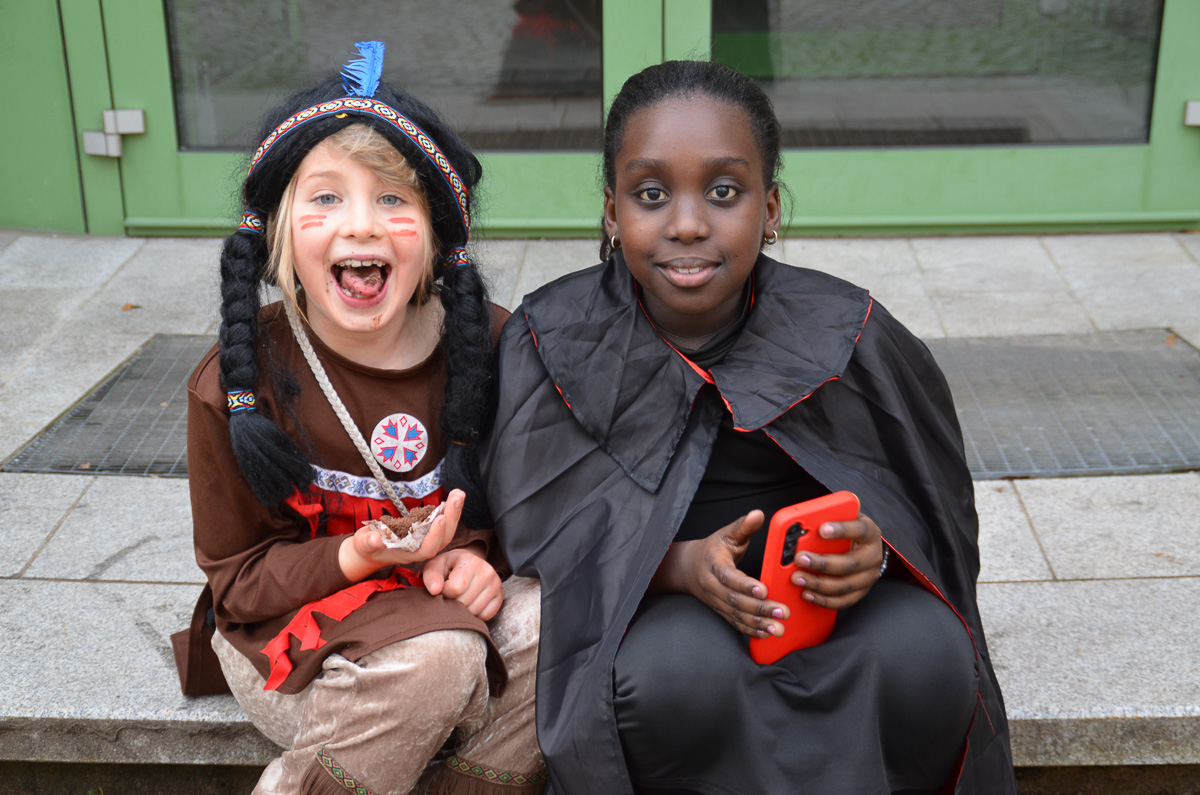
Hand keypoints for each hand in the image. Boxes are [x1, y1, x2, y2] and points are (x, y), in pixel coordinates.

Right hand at [338, 490, 464, 580]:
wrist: (368, 547)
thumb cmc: (366, 547)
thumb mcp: (363, 544)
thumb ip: (368, 542)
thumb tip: (374, 539)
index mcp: (410, 555)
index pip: (428, 548)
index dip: (436, 535)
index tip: (441, 517)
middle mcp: (421, 548)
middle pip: (443, 537)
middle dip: (452, 517)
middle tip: (457, 497)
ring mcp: (425, 538)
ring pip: (445, 528)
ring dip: (453, 511)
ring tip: (458, 493)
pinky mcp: (425, 529)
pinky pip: (440, 520)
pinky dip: (448, 509)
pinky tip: (453, 496)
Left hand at [423, 545, 503, 619]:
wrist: (467, 564)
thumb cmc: (448, 567)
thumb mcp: (436, 566)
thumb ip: (431, 576)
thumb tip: (435, 590)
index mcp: (471, 561)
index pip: (455, 589)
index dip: (444, 593)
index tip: (443, 588)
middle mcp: (487, 571)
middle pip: (465, 602)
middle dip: (453, 603)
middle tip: (451, 595)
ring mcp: (496, 584)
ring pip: (475, 611)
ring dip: (463, 611)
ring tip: (460, 598)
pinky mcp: (500, 596)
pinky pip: (485, 616)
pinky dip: (475, 615)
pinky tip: (470, 603)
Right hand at [661, 511, 790, 639]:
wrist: (687, 568)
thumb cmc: (712, 549)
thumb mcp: (726, 534)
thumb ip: (743, 526)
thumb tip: (758, 514)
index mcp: (714, 563)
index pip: (728, 576)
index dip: (745, 584)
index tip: (763, 589)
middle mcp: (712, 585)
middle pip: (735, 600)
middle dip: (760, 608)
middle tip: (781, 612)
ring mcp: (716, 600)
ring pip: (736, 614)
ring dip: (758, 623)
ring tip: (778, 628)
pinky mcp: (721, 610)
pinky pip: (735, 623)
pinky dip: (750, 630)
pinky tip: (766, 633)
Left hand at [792, 513, 883, 609]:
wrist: (863, 546)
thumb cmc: (848, 530)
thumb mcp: (843, 518)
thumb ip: (830, 516)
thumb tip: (805, 520)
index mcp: (870, 533)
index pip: (860, 529)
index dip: (842, 530)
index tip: (822, 529)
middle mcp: (873, 556)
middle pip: (850, 564)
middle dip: (822, 563)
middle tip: (800, 559)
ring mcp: (868, 577)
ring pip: (844, 585)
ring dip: (818, 583)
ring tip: (798, 578)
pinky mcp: (861, 592)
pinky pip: (843, 600)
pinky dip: (823, 599)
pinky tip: (807, 593)